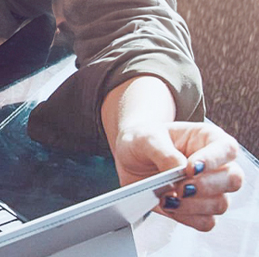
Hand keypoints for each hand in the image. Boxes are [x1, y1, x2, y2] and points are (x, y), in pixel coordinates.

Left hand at [109, 120, 244, 231]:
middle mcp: (215, 165)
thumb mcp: (146, 138)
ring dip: (193, 205)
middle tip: (180, 187)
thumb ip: (163, 152)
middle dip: (206, 186)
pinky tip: (170, 207)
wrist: (127, 160)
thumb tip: (180, 168)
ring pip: (221, 204)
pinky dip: (188, 218)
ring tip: (167, 198)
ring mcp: (210, 190)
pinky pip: (206, 221)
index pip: (228, 149)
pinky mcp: (198, 209)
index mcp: (207, 139)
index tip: (191, 168)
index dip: (214, 160)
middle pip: (233, 179)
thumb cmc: (143, 142)